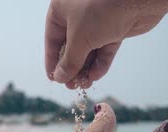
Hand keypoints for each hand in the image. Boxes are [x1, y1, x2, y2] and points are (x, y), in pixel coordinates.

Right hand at [45, 0, 167, 88]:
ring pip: (89, 50)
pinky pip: (104, 49)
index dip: (53, 60)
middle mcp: (78, 14)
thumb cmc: (101, 9)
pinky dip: (100, 62)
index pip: (53, 38)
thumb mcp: (79, 38)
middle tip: (72, 86)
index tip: (54, 78)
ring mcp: (98, 21)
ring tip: (84, 85)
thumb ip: (69, 61)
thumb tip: (59, 78)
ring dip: (86, 68)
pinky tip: (96, 75)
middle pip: (71, 46)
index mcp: (62, 9)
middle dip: (72, 67)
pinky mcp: (115, 28)